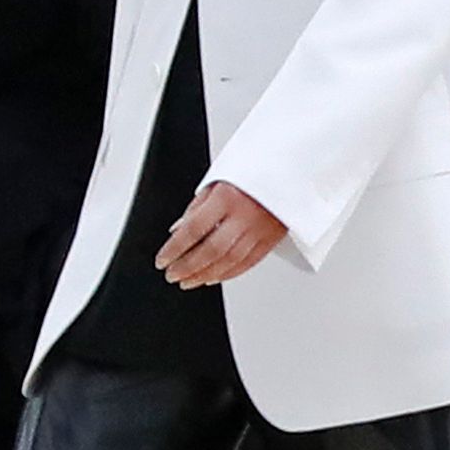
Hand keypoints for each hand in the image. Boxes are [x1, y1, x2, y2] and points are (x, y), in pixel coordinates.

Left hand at [154, 178, 288, 288]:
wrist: (287, 168)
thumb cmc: (250, 170)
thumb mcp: (216, 181)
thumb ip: (195, 209)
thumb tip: (176, 231)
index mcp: (227, 198)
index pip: (193, 230)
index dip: (174, 249)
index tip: (162, 260)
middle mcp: (245, 216)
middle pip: (211, 250)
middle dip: (187, 267)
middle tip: (172, 275)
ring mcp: (262, 229)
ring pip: (230, 261)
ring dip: (205, 274)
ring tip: (188, 281)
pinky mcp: (273, 238)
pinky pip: (249, 262)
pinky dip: (229, 273)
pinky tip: (213, 277)